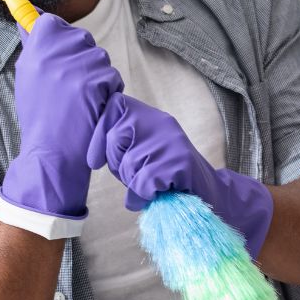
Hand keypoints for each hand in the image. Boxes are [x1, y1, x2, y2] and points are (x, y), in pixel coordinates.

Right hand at [0, 12, 124, 217]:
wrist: (52, 150)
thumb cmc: (39, 115)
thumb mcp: (26, 77)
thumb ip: (33, 47)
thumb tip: (28, 21)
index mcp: (35, 49)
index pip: (51, 23)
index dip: (57, 37)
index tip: (56, 50)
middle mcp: (57, 52)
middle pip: (79, 38)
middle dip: (79, 57)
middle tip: (68, 83)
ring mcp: (79, 66)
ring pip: (98, 56)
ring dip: (94, 74)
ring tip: (78, 97)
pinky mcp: (98, 81)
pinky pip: (110, 75)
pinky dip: (105, 90)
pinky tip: (90, 105)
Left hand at [87, 93, 273, 257]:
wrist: (209, 193)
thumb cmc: (165, 175)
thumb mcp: (141, 152)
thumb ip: (120, 146)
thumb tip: (90, 154)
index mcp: (149, 117)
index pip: (114, 106)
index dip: (99, 134)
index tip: (95, 160)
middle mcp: (160, 124)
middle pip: (116, 137)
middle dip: (117, 163)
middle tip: (134, 174)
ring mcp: (171, 142)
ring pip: (129, 164)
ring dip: (134, 182)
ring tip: (152, 184)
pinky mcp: (179, 163)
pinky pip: (144, 182)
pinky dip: (146, 194)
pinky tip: (160, 192)